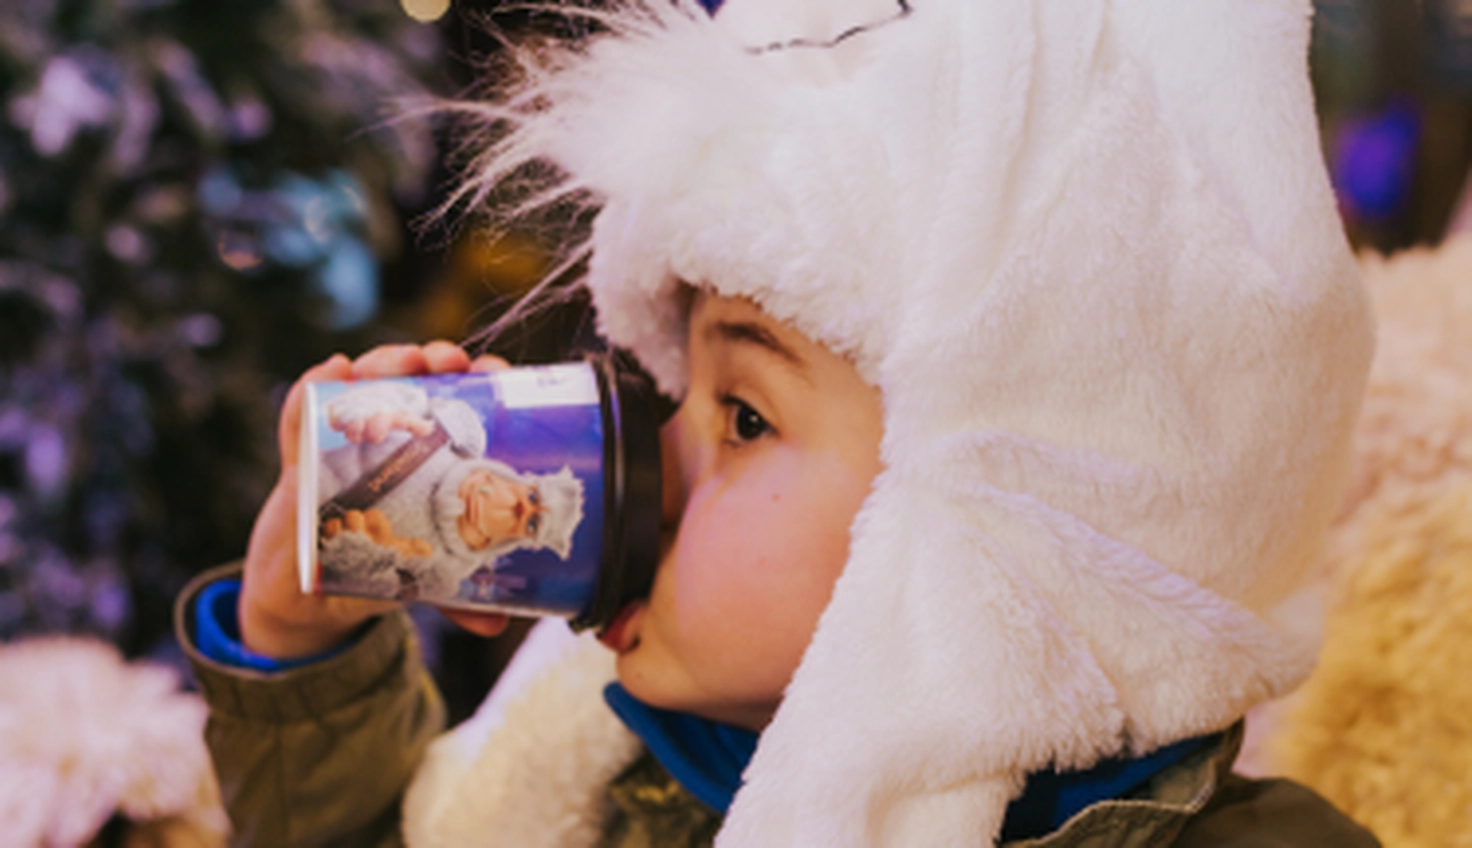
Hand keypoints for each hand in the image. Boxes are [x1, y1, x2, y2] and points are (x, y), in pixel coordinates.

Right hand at [239, 342, 512, 658]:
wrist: (305, 597)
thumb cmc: (373, 571)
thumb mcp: (421, 582)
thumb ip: (458, 598)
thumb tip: (499, 626)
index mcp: (426, 462)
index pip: (457, 406)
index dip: (478, 382)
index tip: (495, 372)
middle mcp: (388, 443)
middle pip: (412, 384)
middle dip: (433, 361)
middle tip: (448, 361)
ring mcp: (341, 444)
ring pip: (362, 386)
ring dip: (383, 363)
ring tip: (401, 361)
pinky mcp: (298, 459)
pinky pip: (301, 416)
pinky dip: (312, 390)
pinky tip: (332, 371)